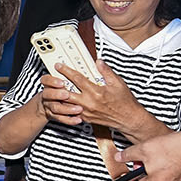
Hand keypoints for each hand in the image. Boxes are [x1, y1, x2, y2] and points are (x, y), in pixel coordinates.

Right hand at [38, 73, 84, 125]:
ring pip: (56, 108)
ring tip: (79, 109)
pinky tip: (78, 119)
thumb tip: (88, 69)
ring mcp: (50, 106)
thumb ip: (72, 76)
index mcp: (49, 84)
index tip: (61, 82)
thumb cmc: (58, 89)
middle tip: (67, 94)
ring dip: (67, 108)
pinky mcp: (54, 116)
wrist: (46, 104)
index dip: (52, 81)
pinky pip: (61, 119)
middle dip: (57, 94)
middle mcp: (48, 95)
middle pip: (48, 94)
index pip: (46, 80)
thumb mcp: (61, 81)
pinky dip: (70, 120)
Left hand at [51, 61, 165, 141]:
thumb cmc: (125, 102)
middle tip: (52, 77)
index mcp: (96, 92)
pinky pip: (72, 112)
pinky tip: (64, 100)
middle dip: (58, 83)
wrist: (129, 120)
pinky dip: (66, 106)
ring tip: (55, 88)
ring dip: (60, 96)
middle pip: (66, 92)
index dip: (66, 71)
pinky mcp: (86, 119)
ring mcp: (86, 112)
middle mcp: (89, 103)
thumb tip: (98, 61)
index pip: (77, 79)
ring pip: (66, 103)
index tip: (59, 66)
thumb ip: (106, 71)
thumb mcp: (118, 83)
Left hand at [120, 131, 180, 180]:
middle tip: (139, 165)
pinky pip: (170, 174)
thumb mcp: (145, 148)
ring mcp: (177, 180)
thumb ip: (129, 154)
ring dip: (153, 172)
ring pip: (160, 179)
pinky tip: (164, 158)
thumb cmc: (174, 148)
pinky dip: (164, 169)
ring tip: (152, 159)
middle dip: (141, 176)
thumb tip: (120, 157)